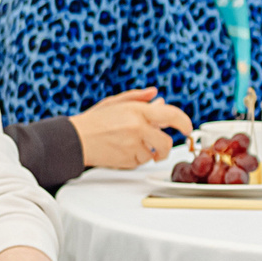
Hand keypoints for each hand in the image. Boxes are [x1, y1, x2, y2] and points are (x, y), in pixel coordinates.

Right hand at [69, 88, 193, 169]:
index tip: (187, 129)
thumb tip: (159, 98)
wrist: (74, 139)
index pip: (172, 115)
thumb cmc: (95, 120)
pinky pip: (140, 163)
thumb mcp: (117, 103)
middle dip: (167, 147)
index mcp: (138, 111)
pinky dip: (136, 159)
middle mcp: (138, 128)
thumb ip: (139, 99)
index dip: (184, 122)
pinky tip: (123, 151)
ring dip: (148, 152)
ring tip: (131, 145)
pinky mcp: (126, 161)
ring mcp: (132, 146)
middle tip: (162, 147)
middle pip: (167, 142)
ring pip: (153, 155)